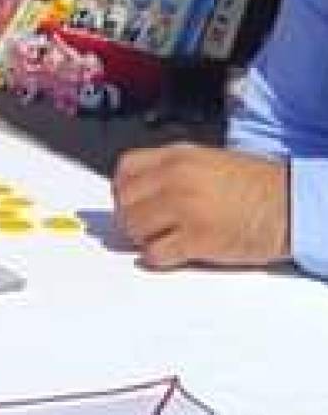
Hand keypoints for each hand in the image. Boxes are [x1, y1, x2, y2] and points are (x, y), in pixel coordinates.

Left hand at [113, 144, 290, 269]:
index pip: (125, 170)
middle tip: (149, 227)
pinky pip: (155, 253)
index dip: (124, 190)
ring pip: (135, 228)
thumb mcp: (208, 161)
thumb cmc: (256, 185)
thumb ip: (172, 171)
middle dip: (133, 218)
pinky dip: (159, 258)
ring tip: (165, 238)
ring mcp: (185, 209)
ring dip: (145, 238)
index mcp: (178, 156)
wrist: (289, 205)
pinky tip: (175, 253)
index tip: (132, 202)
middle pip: (125, 202)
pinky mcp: (197, 240)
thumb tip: (142, 192)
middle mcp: (176, 179)